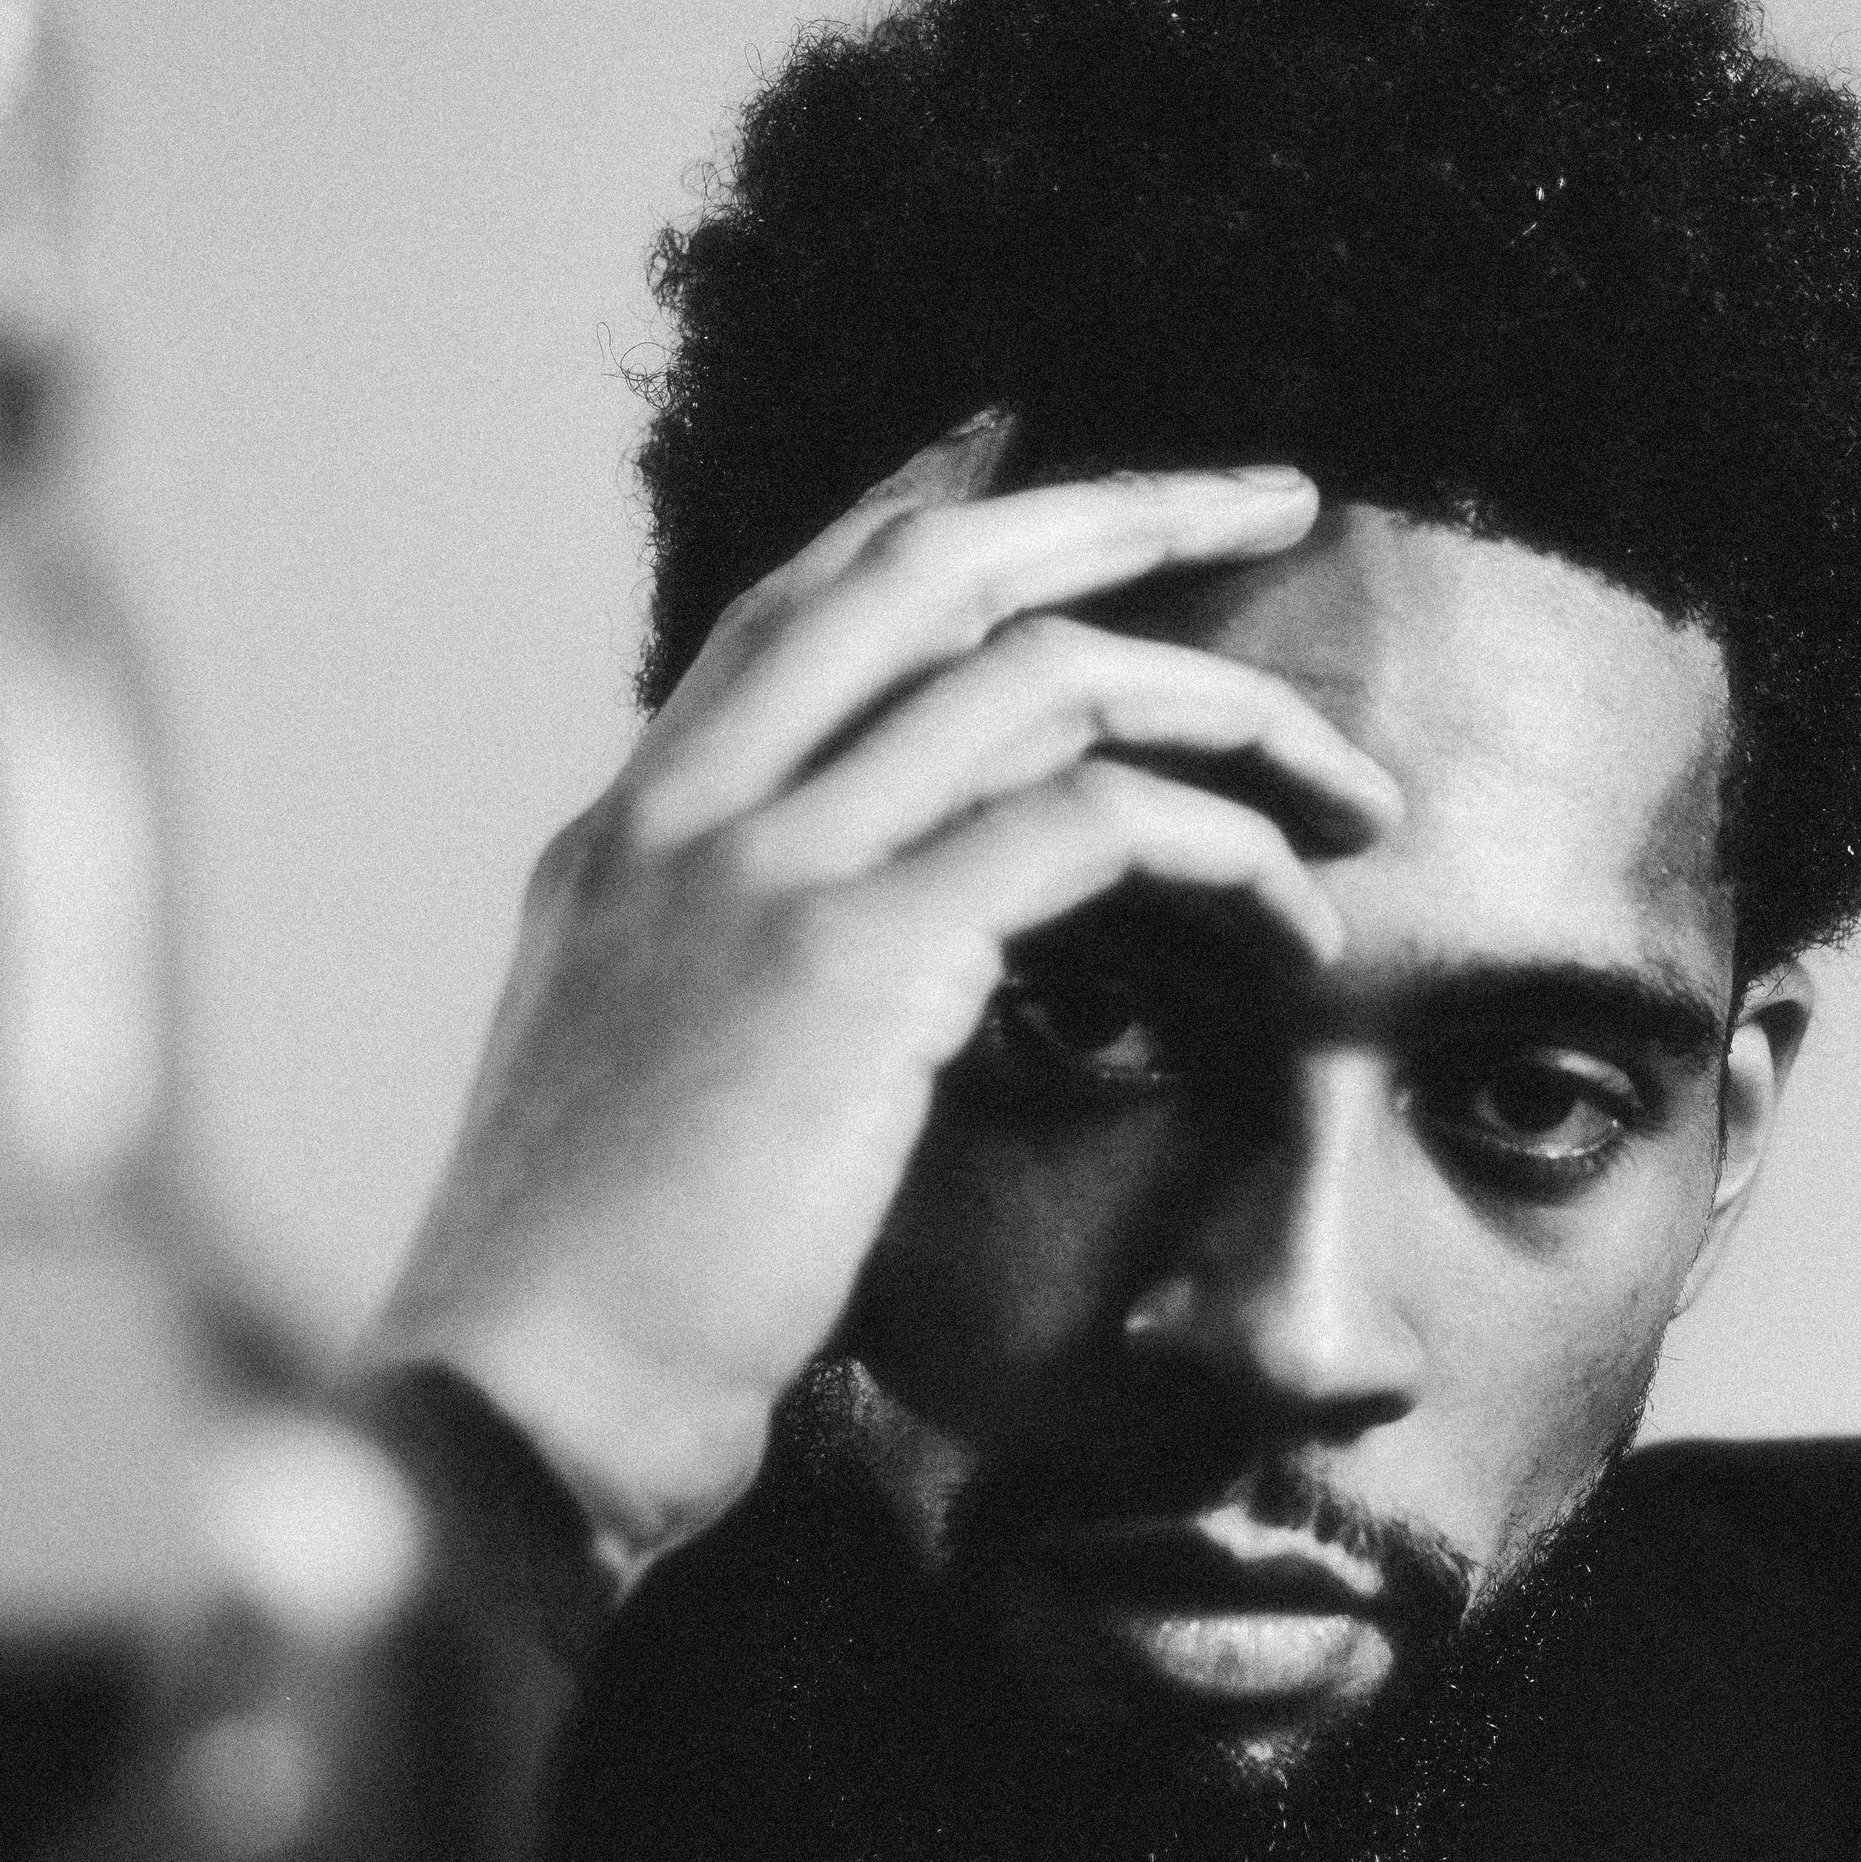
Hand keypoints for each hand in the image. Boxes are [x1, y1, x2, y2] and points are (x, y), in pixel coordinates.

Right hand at [364, 416, 1397, 1575]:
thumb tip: (856, 959)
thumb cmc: (591, 1299)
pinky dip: (1222, 852)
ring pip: (1042, 679)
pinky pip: (1090, 826)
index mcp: (630, 832)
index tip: (1048, 451)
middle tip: (1280, 496)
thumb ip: (722, 979)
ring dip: (1231, 708)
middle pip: (932, 568)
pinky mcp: (852, 959)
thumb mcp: (636, 1088)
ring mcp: (762, 867)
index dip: (941, 502)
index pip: (803, 600)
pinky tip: (1298, 924)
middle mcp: (689, 811)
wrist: (509, 1411)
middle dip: (1130, 509)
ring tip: (1351, 787)